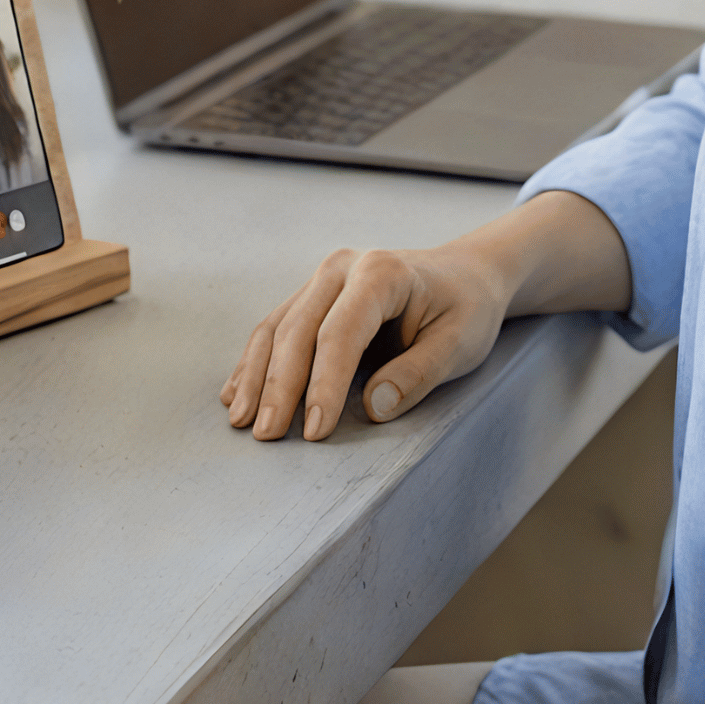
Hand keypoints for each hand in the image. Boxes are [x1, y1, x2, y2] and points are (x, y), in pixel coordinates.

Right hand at [222, 241, 511, 442]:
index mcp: (381, 273)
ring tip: (242, 420)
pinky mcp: (313, 295)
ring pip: (276, 327)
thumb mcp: (461, 343)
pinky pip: (276, 327)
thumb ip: (418, 374)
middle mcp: (342, 268)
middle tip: (266, 435)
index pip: (340, 333)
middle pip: (297, 330)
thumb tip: (372, 407)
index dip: (323, 384)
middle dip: (278, 386)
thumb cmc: (466, 308)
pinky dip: (255, 363)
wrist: (466, 274)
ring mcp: (323, 278)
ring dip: (256, 376)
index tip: (314, 432)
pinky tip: (238, 393)